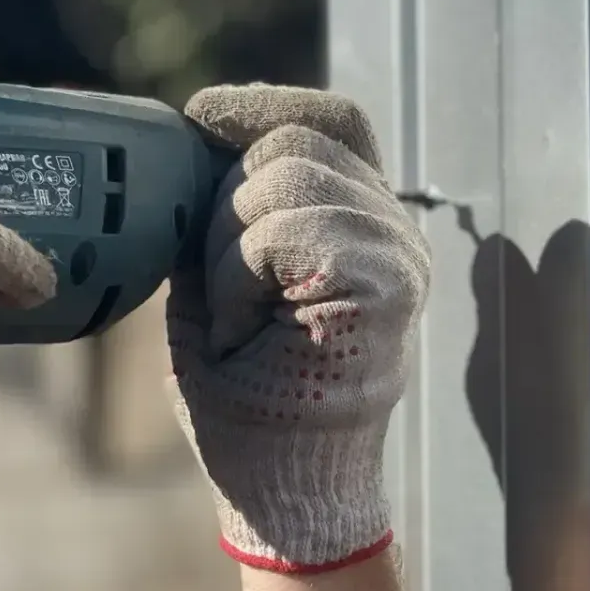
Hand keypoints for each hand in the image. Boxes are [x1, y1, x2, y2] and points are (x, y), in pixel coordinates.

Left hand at [167, 85, 430, 572]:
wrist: (286, 487)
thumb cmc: (253, 392)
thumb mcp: (227, 279)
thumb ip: (227, 211)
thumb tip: (192, 146)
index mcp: (361, 219)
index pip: (332, 118)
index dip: (265, 103)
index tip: (201, 118)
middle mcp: (392, 225)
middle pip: (294, 140)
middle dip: (227, 200)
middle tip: (226, 288)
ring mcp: (396, 251)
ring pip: (282, 177)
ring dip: (229, 250)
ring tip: (240, 320)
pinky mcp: (386, 281)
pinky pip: (283, 229)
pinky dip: (241, 275)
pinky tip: (249, 328)